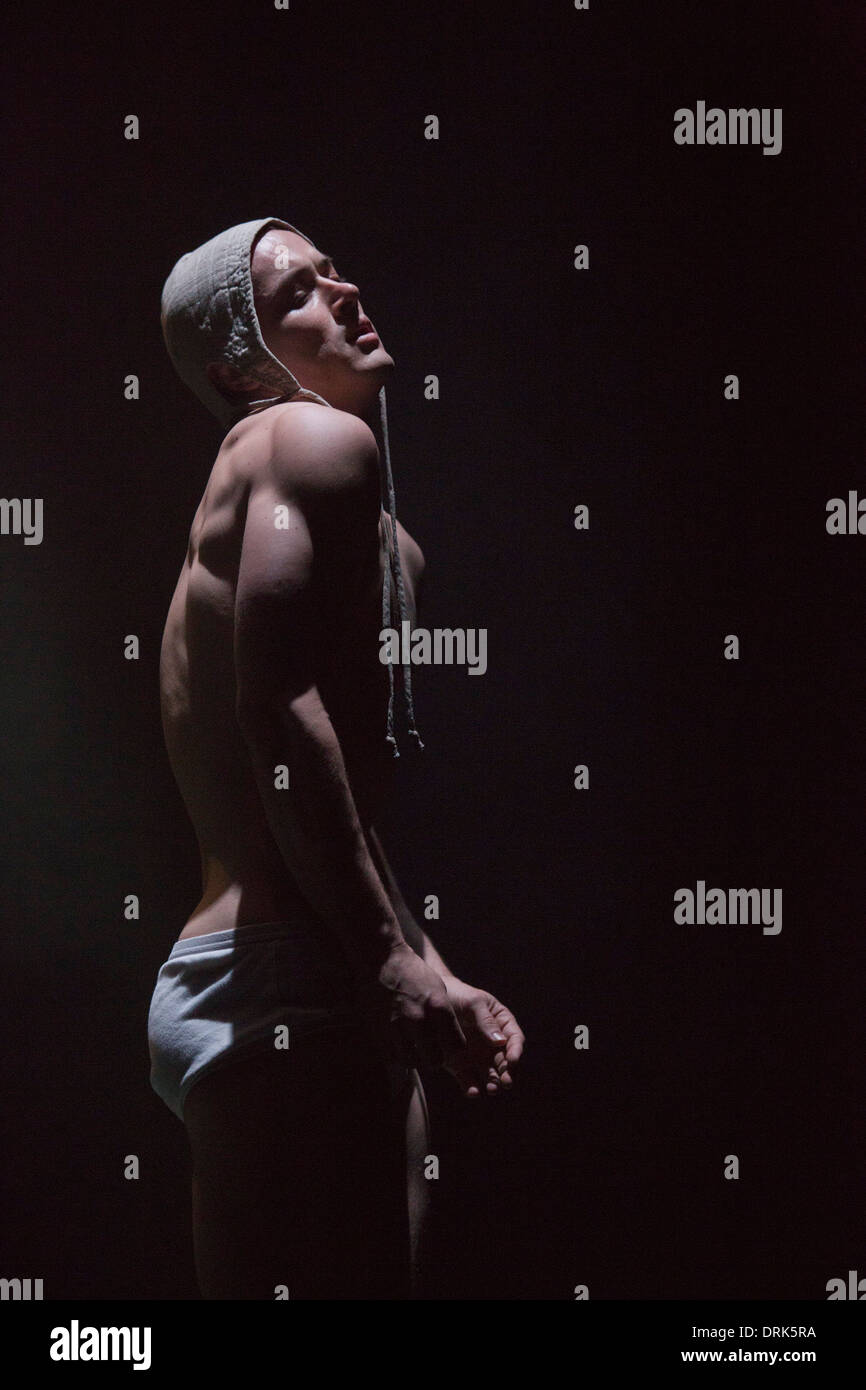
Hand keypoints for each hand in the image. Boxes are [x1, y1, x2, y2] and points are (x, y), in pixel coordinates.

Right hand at [360, 943, 467, 1068]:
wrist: (380, 959)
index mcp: (438, 1008)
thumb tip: (449, 1040)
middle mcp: (418, 1019)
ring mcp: (396, 1027)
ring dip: (414, 1058)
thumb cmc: (413, 972)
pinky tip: (399, 1042)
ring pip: (411, 1061)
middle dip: (435, 1058)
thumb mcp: (438, 988)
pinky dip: (397, 1053)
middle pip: (434, 1061)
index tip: (449, 1045)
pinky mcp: (378, 1030)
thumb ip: (445, 1016)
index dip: (454, 1049)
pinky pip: (392, 1055)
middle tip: (431, 1051)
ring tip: (414, 1047)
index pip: (456, 1046)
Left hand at [438, 976, 524, 1098]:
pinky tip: (472, 1092)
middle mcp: (493, 1044)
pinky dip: (472, 1088)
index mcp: (502, 1024)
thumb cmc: (457, 996)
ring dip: (493, 1084)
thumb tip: (501, 1043)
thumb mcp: (473, 1003)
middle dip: (507, 1074)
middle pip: (505, 1062)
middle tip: (506, 1082)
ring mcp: (478, 1057)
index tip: (512, 1061)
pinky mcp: (461, 1067)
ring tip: (491, 1089)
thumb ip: (486, 1021)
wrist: (431, 1002)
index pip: (515, 1039)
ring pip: (490, 1075)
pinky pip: (469, 1081)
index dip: (516, 1051)